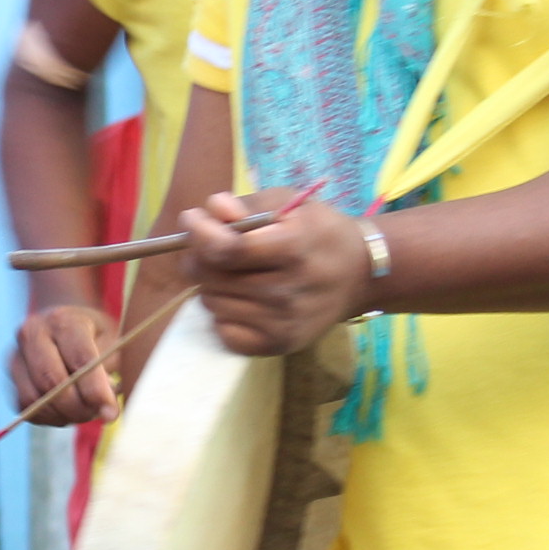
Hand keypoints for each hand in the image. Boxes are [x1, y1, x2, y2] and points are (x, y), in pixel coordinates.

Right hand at [8, 304, 124, 427]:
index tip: (111, 413)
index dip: (95, 391)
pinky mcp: (9, 379)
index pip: (79, 360)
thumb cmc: (92, 335)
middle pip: (52, 382)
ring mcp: (15, 356)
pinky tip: (67, 411)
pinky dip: (50, 417)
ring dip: (64, 415)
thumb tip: (106, 408)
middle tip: (99, 414)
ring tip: (85, 411)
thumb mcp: (111, 341)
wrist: (60, 324)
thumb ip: (109, 370)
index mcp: (62, 319)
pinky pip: (27, 409)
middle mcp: (32, 333)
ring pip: (36, 399)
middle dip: (79, 407)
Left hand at [188, 188, 369, 357]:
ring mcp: (283, 323)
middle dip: (200, 257)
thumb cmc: (317, 231)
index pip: (227, 249)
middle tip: (210, 247)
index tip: (191, 219)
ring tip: (234, 273)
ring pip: (212, 304)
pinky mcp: (278, 345)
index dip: (199, 233)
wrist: (358, 275)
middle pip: (212, 277)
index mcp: (293, 248)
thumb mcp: (288, 204)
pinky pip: (224, 332)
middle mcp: (288, 290)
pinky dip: (223, 314)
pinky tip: (243, 300)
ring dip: (212, 285)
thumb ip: (246, 204)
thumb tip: (211, 210)